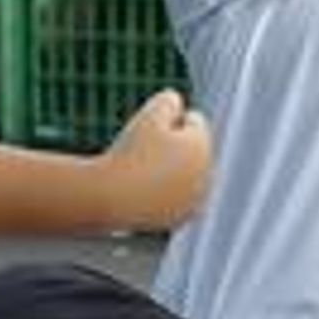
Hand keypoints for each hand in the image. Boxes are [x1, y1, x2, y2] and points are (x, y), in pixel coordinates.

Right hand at [94, 88, 211, 228]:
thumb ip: (169, 100)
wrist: (112, 198)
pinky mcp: (182, 217)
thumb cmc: (130, 152)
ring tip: (142, 174)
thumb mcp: (149, 114)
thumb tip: (177, 102)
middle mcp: (207, 173)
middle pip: (190, 148)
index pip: (193, 120)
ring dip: (168, 170)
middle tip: (143, 155)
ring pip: (183, 173)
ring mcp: (196, 198)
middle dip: (173, 146)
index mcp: (204, 146)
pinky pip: (174, 197)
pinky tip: (144, 193)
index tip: (148, 133)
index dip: (167, 121)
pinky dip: (162, 193)